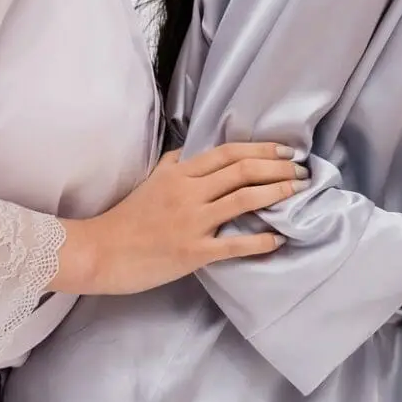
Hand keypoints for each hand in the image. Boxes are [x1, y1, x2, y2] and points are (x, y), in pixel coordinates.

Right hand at [56, 143, 301, 294]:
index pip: (229, 153)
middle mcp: (189, 192)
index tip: (287, 152)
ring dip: (277, 193)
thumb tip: (195, 150)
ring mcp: (192, 222)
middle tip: (303, 171)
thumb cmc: (126, 218)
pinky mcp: (193, 252)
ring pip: (244, 199)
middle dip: (279, 168)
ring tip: (299, 192)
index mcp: (179, 172)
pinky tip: (279, 238)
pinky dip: (262, 240)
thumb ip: (176, 164)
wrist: (99, 252)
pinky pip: (236, 244)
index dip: (262, 150)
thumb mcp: (150, 180)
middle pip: (243, 171)